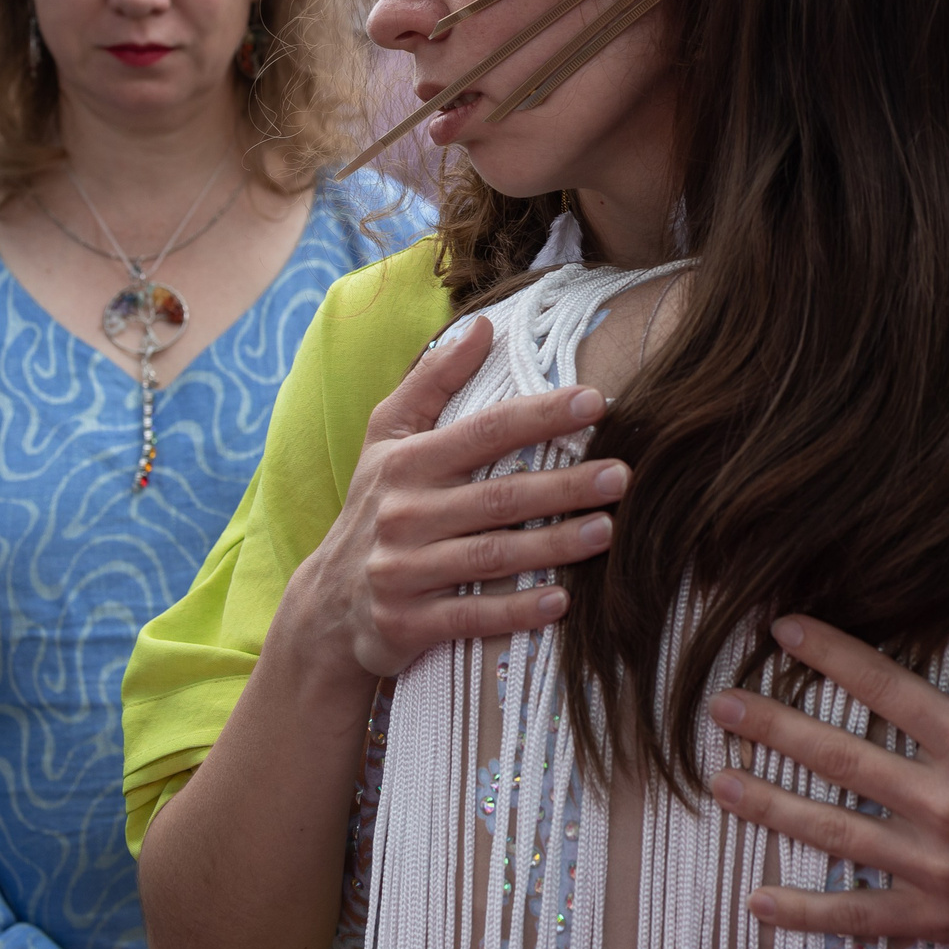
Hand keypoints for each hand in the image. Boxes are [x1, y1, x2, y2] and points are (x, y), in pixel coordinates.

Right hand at [280, 314, 627, 686]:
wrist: (326, 606)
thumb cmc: (376, 505)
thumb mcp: (387, 438)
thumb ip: (432, 379)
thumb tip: (484, 325)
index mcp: (408, 462)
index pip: (485, 431)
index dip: (540, 414)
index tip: (596, 401)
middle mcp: (404, 513)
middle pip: (498, 497)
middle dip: (564, 485)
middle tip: (622, 475)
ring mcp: (403, 571)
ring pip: (491, 556)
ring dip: (553, 545)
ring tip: (607, 531)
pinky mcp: (406, 623)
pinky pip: (471, 616)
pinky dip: (515, 611)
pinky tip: (562, 601)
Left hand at [706, 579, 948, 948]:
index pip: (884, 688)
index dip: (829, 653)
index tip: (782, 627)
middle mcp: (946, 806)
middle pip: (840, 758)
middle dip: (774, 727)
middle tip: (719, 704)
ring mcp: (939, 868)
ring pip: (835, 833)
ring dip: (771, 807)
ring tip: (719, 783)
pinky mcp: (945, 917)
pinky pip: (862, 916)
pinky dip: (807, 911)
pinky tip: (760, 900)